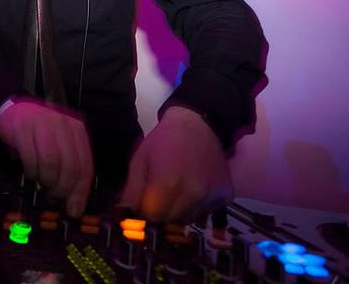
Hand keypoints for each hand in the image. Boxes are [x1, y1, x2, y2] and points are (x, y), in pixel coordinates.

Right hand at [0, 98, 92, 217]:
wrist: (14, 108)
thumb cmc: (41, 132)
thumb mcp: (61, 143)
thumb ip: (70, 166)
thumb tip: (75, 202)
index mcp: (77, 129)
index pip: (85, 165)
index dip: (80, 191)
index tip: (74, 210)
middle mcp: (63, 125)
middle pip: (70, 166)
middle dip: (63, 189)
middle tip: (55, 198)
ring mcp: (42, 124)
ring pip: (51, 163)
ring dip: (47, 181)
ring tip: (42, 184)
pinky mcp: (22, 128)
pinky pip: (31, 158)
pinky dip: (31, 171)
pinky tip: (30, 173)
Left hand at [119, 106, 232, 221]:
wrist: (199, 125)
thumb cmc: (164, 140)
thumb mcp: (140, 160)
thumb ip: (132, 191)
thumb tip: (124, 217)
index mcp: (168, 182)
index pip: (153, 217)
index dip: (144, 216)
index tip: (140, 209)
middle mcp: (194, 193)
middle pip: (171, 222)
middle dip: (159, 216)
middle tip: (156, 200)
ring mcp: (212, 197)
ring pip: (188, 220)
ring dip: (177, 213)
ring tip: (174, 191)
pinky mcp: (225, 197)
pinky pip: (204, 214)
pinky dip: (194, 208)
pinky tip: (190, 190)